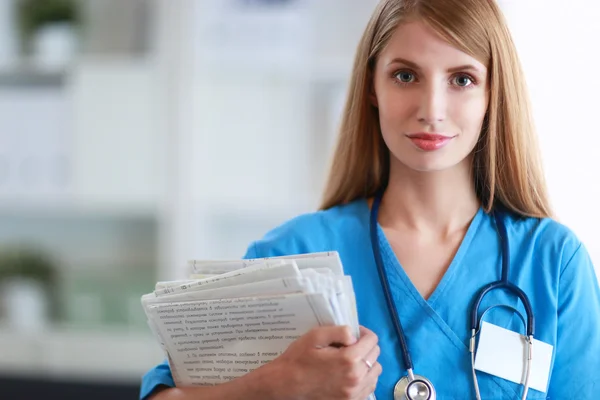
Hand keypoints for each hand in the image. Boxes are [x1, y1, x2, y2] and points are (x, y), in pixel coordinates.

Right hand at [259, 325, 381, 399]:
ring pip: (375, 372)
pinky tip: (351, 373)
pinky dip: (365, 377)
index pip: (372, 341)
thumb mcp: (315, 336)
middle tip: (350, 345)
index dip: (363, 333)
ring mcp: (355, 392)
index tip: (354, 333)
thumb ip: (339, 331)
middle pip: (375, 355)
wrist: (287, 385)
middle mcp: (356, 377)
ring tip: (351, 360)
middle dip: (365, 346)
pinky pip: (369, 386)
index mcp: (349, 359)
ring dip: (367, 362)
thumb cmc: (299, 358)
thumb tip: (354, 335)